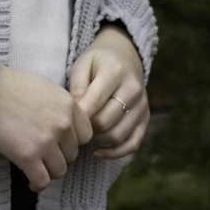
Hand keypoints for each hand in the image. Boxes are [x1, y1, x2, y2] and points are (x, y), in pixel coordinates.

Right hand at [0, 65, 92, 191]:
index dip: (72, 141)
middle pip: (73, 154)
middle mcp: (62, 123)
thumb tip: (68, 122)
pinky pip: (42, 180)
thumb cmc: (10, 86)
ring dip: (49, 171)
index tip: (60, 143)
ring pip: (60, 170)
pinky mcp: (27, 156)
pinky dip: (37, 185)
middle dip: (59, 155)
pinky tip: (31, 183)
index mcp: (68, 105)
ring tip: (38, 168)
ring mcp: (46, 141)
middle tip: (44, 155)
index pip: (86, 134)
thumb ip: (61, 105)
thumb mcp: (45, 87)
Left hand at [68, 24, 149, 160]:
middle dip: (86, 129)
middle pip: (106, 121)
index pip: (95, 101)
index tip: (64, 120)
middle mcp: (133, 89)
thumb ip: (77, 87)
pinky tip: (97, 152)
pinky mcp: (145, 118)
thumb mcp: (81, 65)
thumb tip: (74, 113)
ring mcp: (142, 106)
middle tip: (72, 128)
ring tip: (83, 135)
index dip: (77, 115)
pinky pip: (133, 144)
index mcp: (115, 71)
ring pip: (118, 135)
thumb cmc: (97, 62)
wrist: (124, 56)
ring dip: (97, 141)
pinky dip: (115, 153)